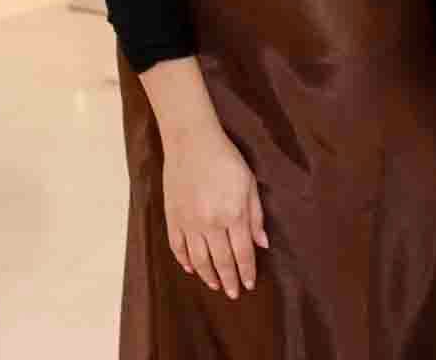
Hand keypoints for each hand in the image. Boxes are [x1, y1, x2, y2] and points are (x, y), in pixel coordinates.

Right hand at [161, 124, 267, 298]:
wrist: (191, 142)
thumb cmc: (226, 159)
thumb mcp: (249, 184)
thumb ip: (256, 216)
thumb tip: (262, 243)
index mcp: (233, 215)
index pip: (242, 253)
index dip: (246, 271)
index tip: (249, 284)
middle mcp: (211, 224)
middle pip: (222, 261)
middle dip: (229, 280)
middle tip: (233, 294)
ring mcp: (189, 222)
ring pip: (199, 259)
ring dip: (208, 275)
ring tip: (215, 285)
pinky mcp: (173, 217)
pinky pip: (178, 247)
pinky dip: (184, 260)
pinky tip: (191, 269)